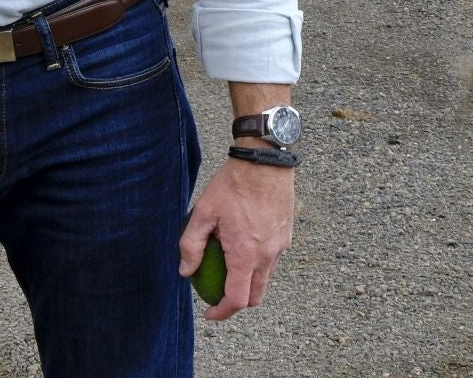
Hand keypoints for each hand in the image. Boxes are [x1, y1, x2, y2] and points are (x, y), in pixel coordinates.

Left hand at [178, 159, 294, 320]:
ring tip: (229, 269)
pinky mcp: (286, 235)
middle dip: (237, 303)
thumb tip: (185, 270)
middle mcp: (267, 255)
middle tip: (218, 295)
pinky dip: (258, 264)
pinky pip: (273, 260)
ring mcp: (280, 246)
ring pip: (265, 279)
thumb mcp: (203, 212)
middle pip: (255, 296)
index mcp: (246, 254)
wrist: (265, 160)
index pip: (237, 299)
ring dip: (248, 283)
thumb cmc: (233, 184)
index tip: (209, 312)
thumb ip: (191, 244)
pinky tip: (244, 246)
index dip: (221, 312)